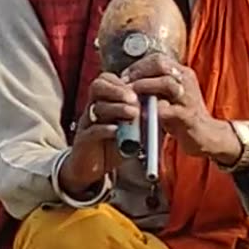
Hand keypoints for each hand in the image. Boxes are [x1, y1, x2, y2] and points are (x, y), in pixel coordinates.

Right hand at [59, 72, 139, 194]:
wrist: (95, 168)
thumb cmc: (115, 145)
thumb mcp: (133, 128)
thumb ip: (145, 117)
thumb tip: (164, 104)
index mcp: (104, 100)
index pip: (107, 80)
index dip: (122, 82)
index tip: (139, 89)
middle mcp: (93, 107)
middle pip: (97, 86)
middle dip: (117, 90)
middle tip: (134, 98)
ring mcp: (87, 123)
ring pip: (96, 107)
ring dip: (116, 108)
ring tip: (133, 114)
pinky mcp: (84, 140)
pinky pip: (92, 131)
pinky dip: (105, 129)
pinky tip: (118, 131)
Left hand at [121, 53, 240, 163]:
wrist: (206, 136)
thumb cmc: (182, 116)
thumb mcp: (170, 96)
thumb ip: (154, 87)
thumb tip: (129, 81)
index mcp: (182, 73)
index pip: (158, 59)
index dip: (138, 66)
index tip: (124, 76)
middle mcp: (187, 81)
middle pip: (161, 65)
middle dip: (139, 73)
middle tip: (123, 84)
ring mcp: (189, 98)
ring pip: (166, 83)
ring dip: (145, 87)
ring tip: (130, 95)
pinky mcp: (188, 116)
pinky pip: (168, 109)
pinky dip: (152, 110)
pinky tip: (141, 113)